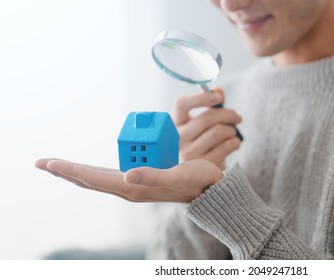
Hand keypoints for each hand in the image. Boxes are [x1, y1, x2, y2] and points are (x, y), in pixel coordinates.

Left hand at [35, 158, 222, 202]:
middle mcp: (129, 187)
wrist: (210, 188)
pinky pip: (110, 174)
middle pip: (89, 179)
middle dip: (65, 172)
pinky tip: (91, 167)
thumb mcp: (177, 176)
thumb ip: (152, 177)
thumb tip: (127, 176)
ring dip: (77, 172)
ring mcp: (134, 184)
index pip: (93, 178)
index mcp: (133, 187)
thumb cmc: (196, 181)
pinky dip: (94, 170)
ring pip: (97, 178)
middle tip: (43, 163)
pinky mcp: (141, 179)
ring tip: (60, 166)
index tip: (48, 163)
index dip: (69, 170)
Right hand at [172, 88, 241, 169]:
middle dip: (228, 115)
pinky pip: (226, 146)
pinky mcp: (202, 165)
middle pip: (208, 118)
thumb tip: (218, 90)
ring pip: (219, 131)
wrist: (201, 173)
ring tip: (232, 133)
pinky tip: (234, 143)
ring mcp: (188, 153)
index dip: (201, 97)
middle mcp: (178, 139)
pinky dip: (235, 142)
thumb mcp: (203, 123)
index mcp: (174, 123)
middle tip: (237, 117)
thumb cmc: (202, 141)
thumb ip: (211, 106)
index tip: (218, 97)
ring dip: (232, 130)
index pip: (182, 104)